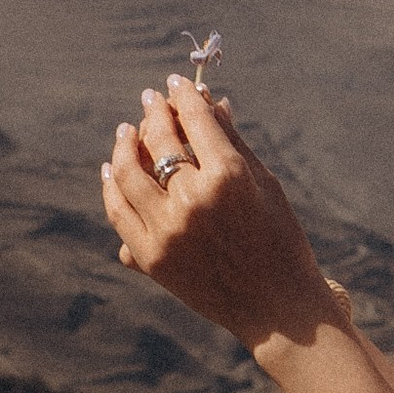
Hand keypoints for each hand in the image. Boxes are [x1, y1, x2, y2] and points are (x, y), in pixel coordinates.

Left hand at [99, 74, 338, 359]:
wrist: (278, 309)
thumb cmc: (280, 241)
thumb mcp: (264, 184)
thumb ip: (232, 142)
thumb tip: (211, 101)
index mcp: (228, 177)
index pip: (196, 120)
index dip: (185, 96)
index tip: (176, 83)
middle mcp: (192, 200)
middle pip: (160, 141)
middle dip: (155, 112)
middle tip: (151, 99)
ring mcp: (167, 231)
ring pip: (128, 173)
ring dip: (125, 145)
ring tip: (127, 131)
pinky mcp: (151, 258)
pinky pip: (119, 212)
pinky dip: (112, 186)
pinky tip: (112, 170)